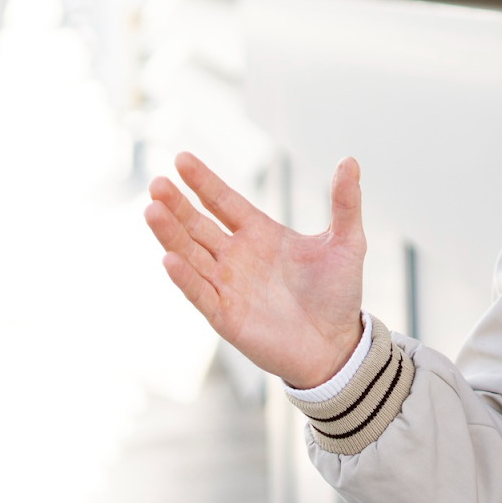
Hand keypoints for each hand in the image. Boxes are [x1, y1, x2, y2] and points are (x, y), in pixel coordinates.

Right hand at [143, 152, 366, 388]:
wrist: (338, 344)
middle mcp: (237, 256)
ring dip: (170, 234)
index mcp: (260, 234)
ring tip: (151, 209)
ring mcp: (228, 285)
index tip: (182, 158)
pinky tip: (169, 258)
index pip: (224, 202)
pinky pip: (200, 293)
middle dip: (177, 204)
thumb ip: (345, 203)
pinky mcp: (226, 316)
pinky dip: (184, 277)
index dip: (203, 182)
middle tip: (157, 182)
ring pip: (190, 254)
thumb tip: (350, 160)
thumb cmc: (339, 293)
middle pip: (198, 225)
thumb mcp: (347, 242)